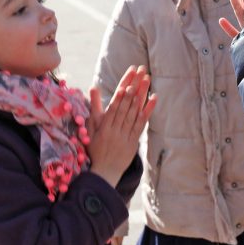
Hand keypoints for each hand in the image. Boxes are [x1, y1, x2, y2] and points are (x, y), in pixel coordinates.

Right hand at [88, 66, 155, 187]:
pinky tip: (153, 98)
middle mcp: (115, 129)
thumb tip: (92, 88)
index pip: (114, 106)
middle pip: (126, 106)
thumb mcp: (90, 129)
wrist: (104, 172)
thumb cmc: (95, 148)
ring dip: (142, 95)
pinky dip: (148, 110)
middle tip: (140, 72)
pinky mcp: (134, 141)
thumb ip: (93, 108)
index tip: (127, 80)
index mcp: (104, 126)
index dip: (121, 93)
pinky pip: (141, 124)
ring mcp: (125, 135)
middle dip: (134, 87)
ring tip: (147, 80)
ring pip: (135, 112)